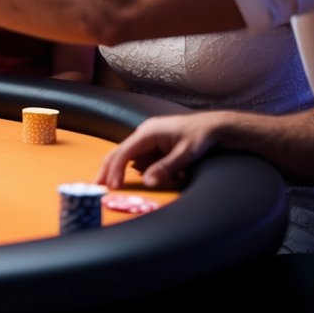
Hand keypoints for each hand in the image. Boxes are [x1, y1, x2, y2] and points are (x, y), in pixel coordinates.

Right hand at [95, 113, 223, 189]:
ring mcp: (148, 137)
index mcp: (147, 133)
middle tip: (97, 184)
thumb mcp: (185, 155)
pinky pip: (141, 156)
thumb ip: (165, 168)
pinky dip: (141, 167)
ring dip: (125, 169)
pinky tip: (146, 175)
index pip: (124, 152)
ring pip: (129, 155)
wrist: (215, 126)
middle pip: (119, 152)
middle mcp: (144, 133)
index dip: (116, 170)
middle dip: (108, 168)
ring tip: (117, 182)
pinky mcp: (155, 142)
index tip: (112, 186)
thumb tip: (147, 182)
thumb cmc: (201, 137)